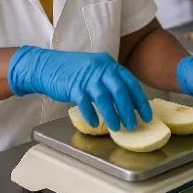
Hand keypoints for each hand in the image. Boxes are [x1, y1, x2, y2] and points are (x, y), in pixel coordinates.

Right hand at [7, 46, 151, 131]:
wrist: (46, 66)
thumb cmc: (73, 71)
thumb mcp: (96, 69)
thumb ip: (110, 80)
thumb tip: (128, 101)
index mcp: (109, 64)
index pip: (130, 82)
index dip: (140, 100)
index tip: (146, 115)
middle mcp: (100, 68)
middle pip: (120, 90)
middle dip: (128, 110)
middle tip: (133, 125)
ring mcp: (86, 77)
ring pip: (104, 98)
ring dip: (112, 115)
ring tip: (116, 128)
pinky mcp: (72, 86)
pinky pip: (85, 103)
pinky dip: (91, 115)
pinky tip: (95, 124)